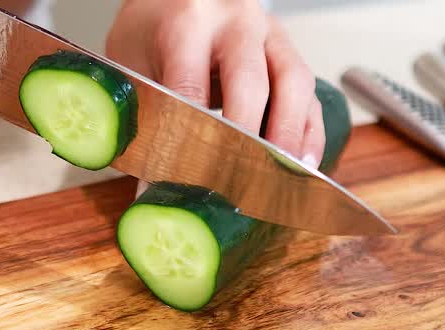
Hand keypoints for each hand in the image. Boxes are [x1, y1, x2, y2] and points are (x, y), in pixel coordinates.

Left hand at [105, 0, 323, 167]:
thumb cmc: (153, 31)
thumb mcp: (133, 62)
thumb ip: (144, 118)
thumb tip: (153, 191)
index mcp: (187, 23)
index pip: (191, 89)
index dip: (187, 142)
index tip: (181, 185)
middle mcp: (236, 22)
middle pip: (251, 85)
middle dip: (246, 142)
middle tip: (236, 186)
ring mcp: (269, 35)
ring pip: (294, 84)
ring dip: (289, 137)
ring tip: (280, 179)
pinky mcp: (289, 53)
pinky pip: (310, 95)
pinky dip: (309, 132)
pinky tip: (302, 165)